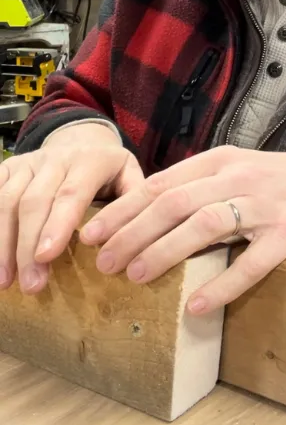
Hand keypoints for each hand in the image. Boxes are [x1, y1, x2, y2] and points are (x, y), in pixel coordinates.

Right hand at [0, 122, 143, 294]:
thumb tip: (131, 240)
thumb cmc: (108, 171)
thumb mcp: (129, 176)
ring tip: (5, 280)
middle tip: (32, 285)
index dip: (58, 224)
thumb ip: (134, 202)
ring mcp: (28, 162)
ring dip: (3, 242)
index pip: (71, 193)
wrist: (81, 140)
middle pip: (35, 201)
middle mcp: (54, 159)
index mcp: (89, 161)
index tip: (47, 257)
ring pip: (7, 200)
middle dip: (28, 245)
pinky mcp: (8, 168)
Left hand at [80, 147, 285, 313]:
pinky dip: (222, 284)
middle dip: (133, 233)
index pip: (162, 183)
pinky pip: (252, 261)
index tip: (93, 234)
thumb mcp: (238, 169)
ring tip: (136, 276)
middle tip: (105, 262)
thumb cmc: (281, 181)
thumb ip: (199, 184)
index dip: (124, 209)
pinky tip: (198, 305)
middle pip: (175, 203)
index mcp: (221, 161)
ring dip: (165, 252)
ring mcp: (266, 204)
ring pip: (205, 225)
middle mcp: (240, 177)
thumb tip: (145, 211)